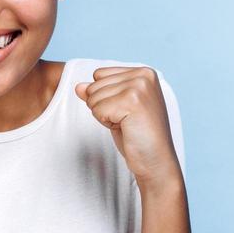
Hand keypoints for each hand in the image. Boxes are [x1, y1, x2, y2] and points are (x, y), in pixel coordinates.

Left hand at [74, 66, 181, 186]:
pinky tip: (126, 128)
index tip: (125, 110)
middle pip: (94, 85)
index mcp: (143, 72)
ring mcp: (139, 86)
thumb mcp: (115, 109)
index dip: (105, 97)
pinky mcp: (132, 101)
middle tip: (127, 120)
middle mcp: (143, 75)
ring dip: (105, 116)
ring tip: (127, 124)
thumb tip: (78, 87)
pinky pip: (98, 110)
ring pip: (94, 98)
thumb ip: (98, 93)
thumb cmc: (138, 135)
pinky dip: (107, 123)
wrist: (155, 160)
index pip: (99, 75)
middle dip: (103, 107)